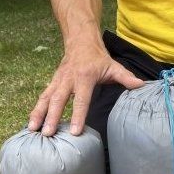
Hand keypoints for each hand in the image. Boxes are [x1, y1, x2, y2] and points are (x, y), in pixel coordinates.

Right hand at [28, 41, 144, 135]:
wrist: (80, 40)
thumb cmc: (98, 57)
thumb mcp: (113, 66)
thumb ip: (126, 78)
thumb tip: (142, 86)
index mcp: (85, 77)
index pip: (81, 99)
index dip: (78, 115)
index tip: (74, 131)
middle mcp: (68, 79)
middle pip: (59, 100)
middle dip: (52, 117)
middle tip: (48, 134)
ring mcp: (58, 80)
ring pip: (46, 98)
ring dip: (38, 114)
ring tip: (32, 130)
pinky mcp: (52, 82)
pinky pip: (43, 97)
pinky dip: (36, 109)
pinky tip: (31, 123)